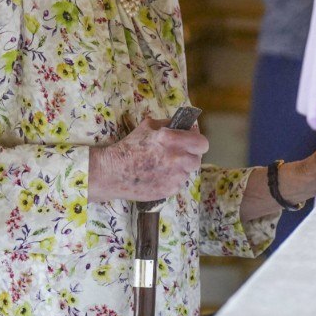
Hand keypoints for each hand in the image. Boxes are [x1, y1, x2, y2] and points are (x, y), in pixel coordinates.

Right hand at [88, 117, 208, 202]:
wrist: (113, 172)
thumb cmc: (129, 146)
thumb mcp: (148, 126)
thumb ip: (169, 124)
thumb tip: (185, 126)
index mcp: (172, 139)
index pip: (202, 143)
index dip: (197, 141)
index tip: (190, 141)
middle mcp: (177, 158)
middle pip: (197, 160)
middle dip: (189, 156)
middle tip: (177, 155)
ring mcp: (175, 177)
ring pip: (187, 173)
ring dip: (180, 169)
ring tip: (164, 166)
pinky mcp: (170, 191)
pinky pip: (178, 184)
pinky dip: (171, 180)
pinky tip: (158, 176)